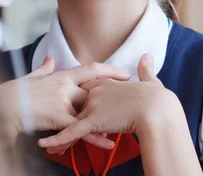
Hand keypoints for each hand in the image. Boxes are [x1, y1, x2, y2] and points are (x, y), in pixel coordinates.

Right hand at [0, 55, 130, 148]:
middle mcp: (65, 85)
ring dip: (109, 116)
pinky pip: (81, 128)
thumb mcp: (32, 77)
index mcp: (61, 75)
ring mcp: (63, 101)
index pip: (91, 69)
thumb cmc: (16, 91)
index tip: (125, 73)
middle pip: (96, 90)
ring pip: (92, 109)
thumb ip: (44, 69)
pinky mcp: (58, 117)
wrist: (4, 104)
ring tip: (126, 122)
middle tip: (133, 98)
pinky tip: (109, 141)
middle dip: (115, 95)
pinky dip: (96, 135)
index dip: (110, 70)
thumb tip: (49, 58)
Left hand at [38, 54, 182, 149]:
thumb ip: (146, 71)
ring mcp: (93, 106)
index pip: (85, 89)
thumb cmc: (156, 100)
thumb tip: (147, 57)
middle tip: (51, 124)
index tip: (69, 104)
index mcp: (105, 84)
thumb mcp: (150, 82)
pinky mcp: (93, 121)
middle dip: (62, 116)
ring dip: (58, 133)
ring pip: (70, 120)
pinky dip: (57, 139)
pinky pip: (71, 132)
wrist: (157, 110)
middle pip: (73, 105)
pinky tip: (45, 145)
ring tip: (48, 145)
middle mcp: (95, 92)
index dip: (77, 98)